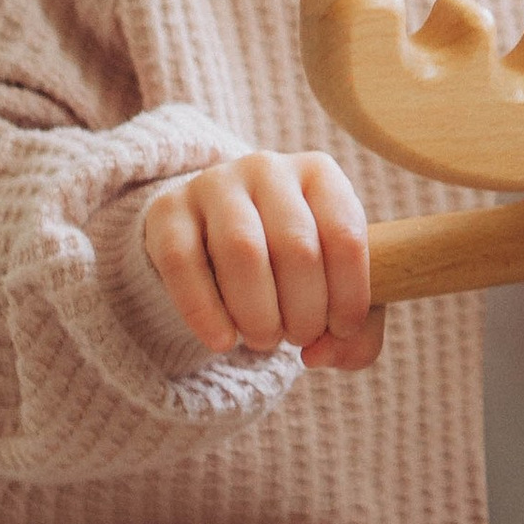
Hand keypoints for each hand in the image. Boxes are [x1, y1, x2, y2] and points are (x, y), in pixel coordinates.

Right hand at [141, 152, 385, 369]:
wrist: (215, 236)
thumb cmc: (290, 265)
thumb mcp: (334, 285)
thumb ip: (355, 331)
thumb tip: (323, 355)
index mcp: (320, 175)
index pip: (346, 236)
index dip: (349, 296)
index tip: (340, 331)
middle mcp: (269, 168)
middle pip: (296, 247)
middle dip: (303, 312)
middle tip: (297, 338)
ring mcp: (214, 184)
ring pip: (242, 251)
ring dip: (258, 315)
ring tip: (263, 340)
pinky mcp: (168, 210)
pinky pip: (183, 263)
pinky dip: (205, 313)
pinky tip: (222, 341)